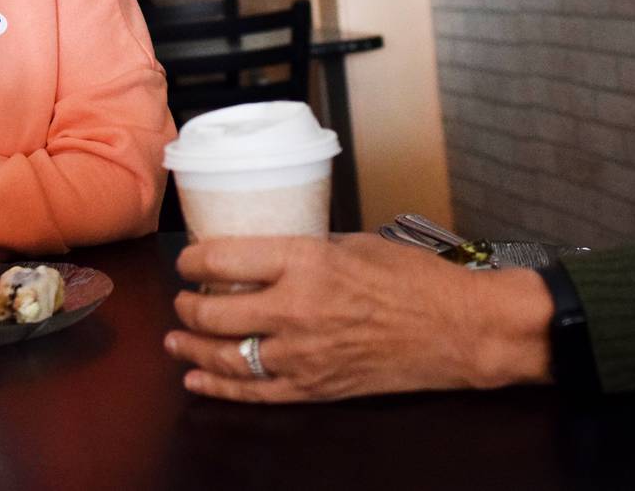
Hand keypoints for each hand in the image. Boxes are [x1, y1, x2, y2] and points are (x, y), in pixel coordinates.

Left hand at [164, 235, 552, 402]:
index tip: (187, 259)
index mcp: (304, 263)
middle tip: (183, 298)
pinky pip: (253, 392)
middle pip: (213, 313)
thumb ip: (306, 249)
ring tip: (175, 340)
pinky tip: (197, 379)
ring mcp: (302, 355)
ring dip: (192, 348)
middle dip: (187, 306)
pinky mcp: (314, 388)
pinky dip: (219, 387)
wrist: (459, 330)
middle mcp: (294, 309)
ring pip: (225, 356)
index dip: (192, 260)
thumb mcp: (354, 243)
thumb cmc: (414, 278)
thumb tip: (270, 252)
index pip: (222, 261)